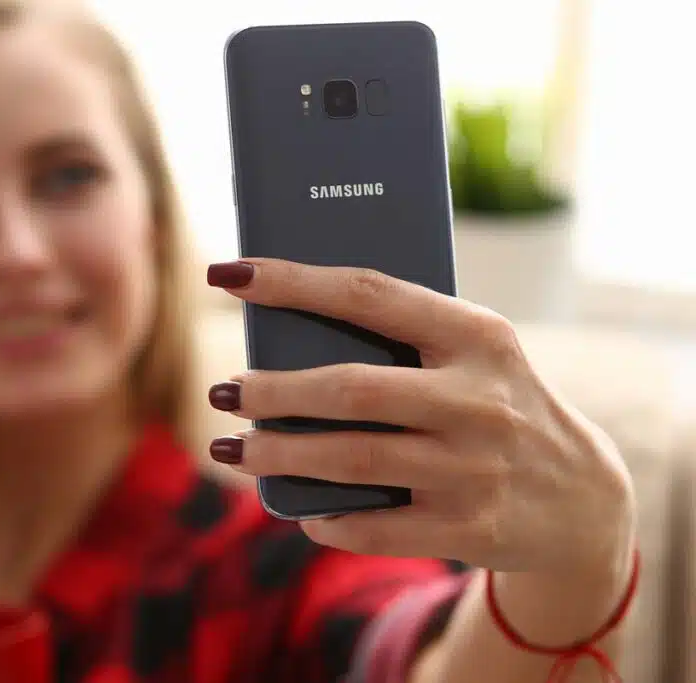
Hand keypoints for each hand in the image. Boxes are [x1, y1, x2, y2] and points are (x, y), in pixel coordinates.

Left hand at [205, 258, 636, 576]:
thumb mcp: (473, 357)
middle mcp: (477, 401)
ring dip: (278, 454)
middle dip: (272, 391)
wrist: (581, 496)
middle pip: (349, 389)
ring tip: (232, 447)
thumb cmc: (496, 405)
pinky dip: (325, 519)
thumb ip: (403, 342)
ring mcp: (473, 469)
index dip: (291, 282)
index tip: (230, 273)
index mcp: (477, 336)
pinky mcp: (468, 529)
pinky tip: (297, 509)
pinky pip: (373, 528)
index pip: (368, 295)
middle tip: (225, 391)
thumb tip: (288, 338)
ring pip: (350, 460)